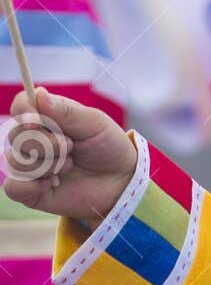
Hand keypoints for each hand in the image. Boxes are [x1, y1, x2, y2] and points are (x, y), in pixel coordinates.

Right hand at [3, 88, 137, 226]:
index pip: (21, 107)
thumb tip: (39, 94)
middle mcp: (33, 138)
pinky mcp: (33, 190)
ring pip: (16, 161)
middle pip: (16, 136)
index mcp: (46, 116)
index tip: (37, 119)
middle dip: (47, 144)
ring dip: (47, 165)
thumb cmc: (109, 147)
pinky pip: (14, 188)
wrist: (122, 182)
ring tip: (70, 166)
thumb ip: (66, 111)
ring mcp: (31, 164)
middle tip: (71, 146)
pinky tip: (51, 184)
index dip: (24, 112)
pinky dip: (29, 186)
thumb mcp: (95, 123)